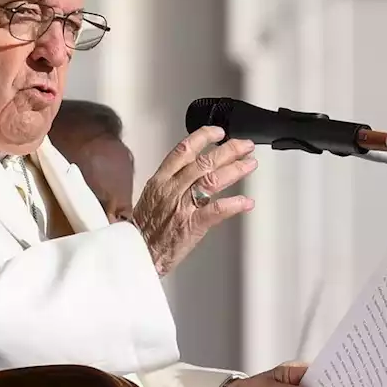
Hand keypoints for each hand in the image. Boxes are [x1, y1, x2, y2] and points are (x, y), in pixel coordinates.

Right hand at [131, 126, 256, 276]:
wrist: (136, 253)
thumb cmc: (143, 229)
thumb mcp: (152, 196)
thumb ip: (171, 181)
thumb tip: (191, 169)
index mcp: (161, 180)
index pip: (183, 151)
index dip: (203, 138)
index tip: (219, 132)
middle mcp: (172, 189)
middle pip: (204, 162)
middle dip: (228, 150)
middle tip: (245, 146)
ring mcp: (182, 206)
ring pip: (212, 181)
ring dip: (235, 170)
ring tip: (250, 164)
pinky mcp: (192, 225)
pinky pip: (216, 211)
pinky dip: (233, 205)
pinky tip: (246, 202)